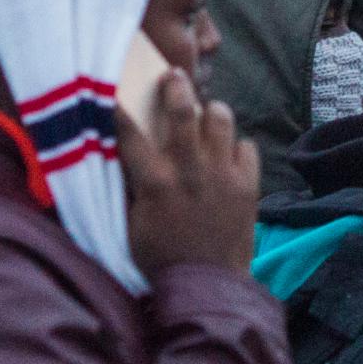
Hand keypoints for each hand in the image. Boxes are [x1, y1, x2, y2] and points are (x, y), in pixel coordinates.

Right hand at [122, 68, 258, 279]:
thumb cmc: (161, 258)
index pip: (130, 133)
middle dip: (176, 86)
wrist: (207, 286)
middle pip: (183, 109)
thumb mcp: (133, 224)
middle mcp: (190, 170)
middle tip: (174, 77)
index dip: (119, 108)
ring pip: (221, 118)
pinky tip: (228, 157)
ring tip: (207, 116)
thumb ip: (132, 187)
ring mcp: (222, 175)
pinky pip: (247, 146)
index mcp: (155, 181)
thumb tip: (125, 157)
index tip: (114, 90)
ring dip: (212, 112)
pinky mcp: (248, 185)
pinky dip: (236, 148)